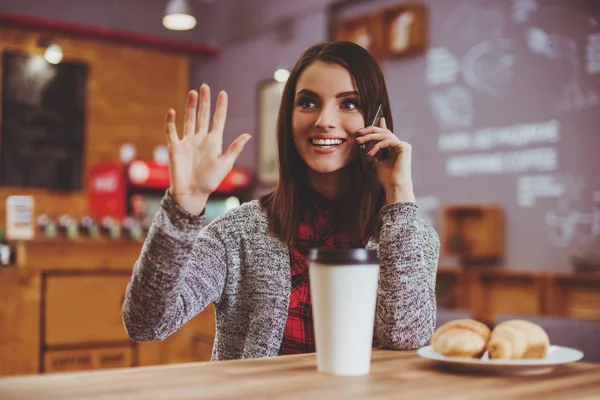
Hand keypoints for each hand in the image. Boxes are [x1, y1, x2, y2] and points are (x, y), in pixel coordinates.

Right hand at [166, 84, 250, 213]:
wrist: (192, 194)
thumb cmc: (210, 182)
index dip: (220, 107)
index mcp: (214, 142)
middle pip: (203, 116)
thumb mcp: (225, 164)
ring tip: (193, 93)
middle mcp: (200, 139)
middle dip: (205, 102)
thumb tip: (248, 135)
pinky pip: (172, 131)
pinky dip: (171, 122)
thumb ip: (234, 149)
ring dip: (191, 107)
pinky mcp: (175, 147)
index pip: (218, 120)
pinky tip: (172, 111)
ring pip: (189, 120)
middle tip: (206, 87)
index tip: (223, 93)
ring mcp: (187, 142)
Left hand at [356, 117, 414, 203]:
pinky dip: (377, 146)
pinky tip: (370, 153)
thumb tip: (364, 143)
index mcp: (394, 148)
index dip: (377, 127)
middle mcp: (399, 145)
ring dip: (370, 137)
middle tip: (359, 133)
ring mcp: (403, 145)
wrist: (394, 187)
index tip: (365, 126)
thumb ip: (373, 152)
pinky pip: (388, 141)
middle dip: (370, 131)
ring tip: (360, 141)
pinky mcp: (404, 147)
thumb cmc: (386, 178)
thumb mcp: (376, 162)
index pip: (385, 134)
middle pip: (384, 132)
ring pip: (385, 135)